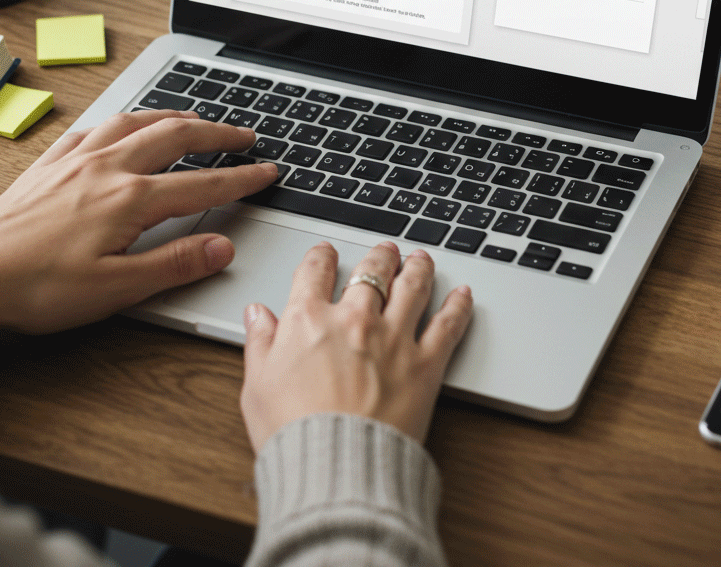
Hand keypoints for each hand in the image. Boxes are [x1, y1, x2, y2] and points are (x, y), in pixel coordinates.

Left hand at [0, 110, 277, 332]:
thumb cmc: (37, 288)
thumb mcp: (116, 289)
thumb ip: (174, 263)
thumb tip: (223, 246)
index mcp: (130, 199)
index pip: (203, 182)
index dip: (242, 177)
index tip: (268, 171)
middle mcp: (108, 168)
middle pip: (176, 135)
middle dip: (217, 131)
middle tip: (244, 133)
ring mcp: (78, 160)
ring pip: (137, 121)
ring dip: (173, 115)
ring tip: (194, 117)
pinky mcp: (51, 163)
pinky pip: (96, 126)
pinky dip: (122, 120)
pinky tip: (124, 126)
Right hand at [241, 240, 472, 449]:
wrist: (335, 469)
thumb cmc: (293, 434)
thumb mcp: (258, 387)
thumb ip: (260, 343)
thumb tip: (257, 315)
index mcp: (309, 320)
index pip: (315, 271)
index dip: (321, 257)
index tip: (325, 254)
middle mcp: (354, 320)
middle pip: (371, 272)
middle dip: (379, 257)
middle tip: (385, 252)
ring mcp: (393, 338)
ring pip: (412, 286)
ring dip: (418, 268)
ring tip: (421, 260)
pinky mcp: (424, 363)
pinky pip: (448, 325)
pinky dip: (458, 305)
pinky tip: (463, 295)